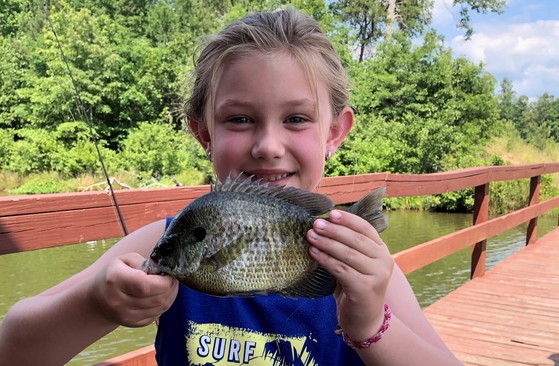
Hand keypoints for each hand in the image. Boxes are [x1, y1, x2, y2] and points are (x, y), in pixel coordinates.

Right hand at [89, 253, 178, 327]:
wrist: (98, 298)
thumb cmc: (115, 274)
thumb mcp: (125, 259)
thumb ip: (144, 262)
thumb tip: (162, 272)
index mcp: (115, 280)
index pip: (146, 285)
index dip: (164, 280)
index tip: (169, 273)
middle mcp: (118, 301)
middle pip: (157, 298)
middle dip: (171, 287)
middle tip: (171, 278)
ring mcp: (125, 316)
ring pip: (161, 308)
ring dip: (170, 295)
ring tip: (167, 285)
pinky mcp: (132, 324)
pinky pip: (157, 315)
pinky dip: (163, 305)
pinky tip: (160, 295)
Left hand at [307, 209, 393, 341]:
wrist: (365, 320)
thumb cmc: (356, 288)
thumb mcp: (357, 264)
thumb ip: (349, 247)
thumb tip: (324, 226)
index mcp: (382, 251)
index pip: (366, 229)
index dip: (348, 219)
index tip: (331, 213)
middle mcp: (384, 261)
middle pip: (356, 239)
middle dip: (333, 230)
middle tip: (315, 224)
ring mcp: (377, 275)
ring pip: (347, 253)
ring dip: (326, 243)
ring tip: (310, 236)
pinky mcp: (365, 288)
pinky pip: (341, 269)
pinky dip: (325, 259)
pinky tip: (313, 253)